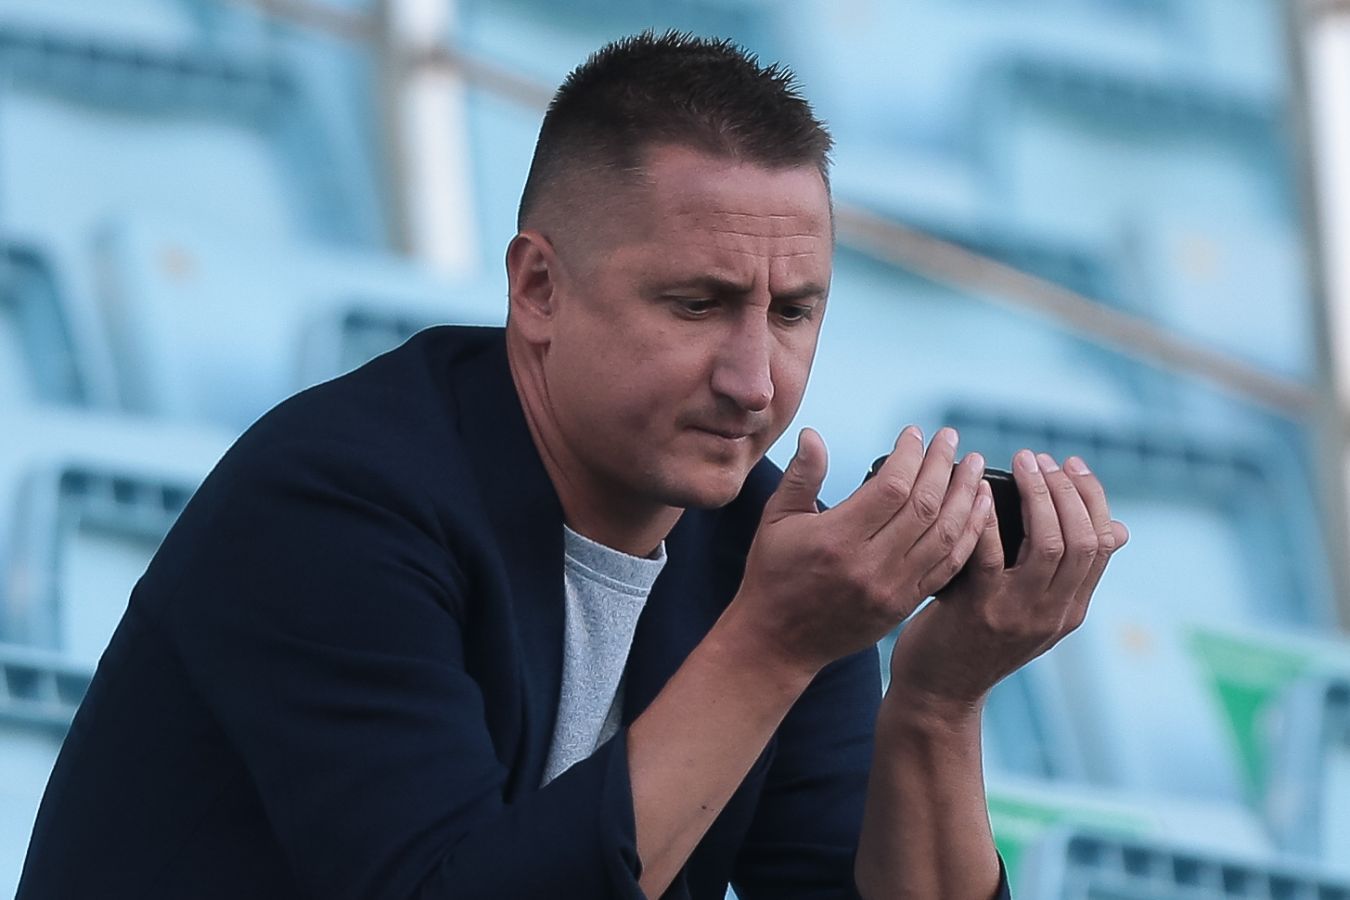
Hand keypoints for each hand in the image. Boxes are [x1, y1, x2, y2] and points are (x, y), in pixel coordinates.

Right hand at [729, 425, 991, 677]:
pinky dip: (969, 534)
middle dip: (943, 466)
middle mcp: (870, 566)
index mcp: (837, 539)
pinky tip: (979, 508)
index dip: (909, 455)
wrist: (778, 643)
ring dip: (965, 496)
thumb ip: (801, 477)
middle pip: (924, 506)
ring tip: (974, 466)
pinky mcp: (904, 605)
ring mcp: (892, 589)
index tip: (914, 433)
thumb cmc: (773, 575)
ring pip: (944, 535)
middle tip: (951, 438)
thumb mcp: (776, 521)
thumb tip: (813, 434)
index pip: (891, 487)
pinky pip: (948, 566)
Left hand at [885, 450, 1128, 713]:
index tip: (1072, 464)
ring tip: (1021, 465)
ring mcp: (1019, 615)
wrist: (938, 694)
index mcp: (1070, 609)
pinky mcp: (978, 611)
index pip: (1102, 543)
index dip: (1092, 498)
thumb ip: (1063, 575)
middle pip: (1083, 539)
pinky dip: (988, 517)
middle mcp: (1053, 614)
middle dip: (1066, 489)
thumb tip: (1117, 530)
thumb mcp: (1032, 612)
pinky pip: (990, 555)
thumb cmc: (977, 641)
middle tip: (1040, 459)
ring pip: (1050, 544)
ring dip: (1038, 495)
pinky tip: (979, 491)